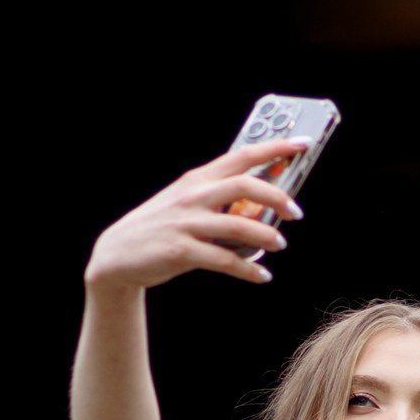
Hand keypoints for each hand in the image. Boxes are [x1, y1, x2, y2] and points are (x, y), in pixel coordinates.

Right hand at [84, 140, 306, 291]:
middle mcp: (193, 196)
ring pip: (238, 225)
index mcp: (197, 179)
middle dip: (277, 197)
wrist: (117, 255)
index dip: (275, 148)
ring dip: (266, 236)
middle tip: (295, 213)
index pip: (241, 155)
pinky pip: (224, 260)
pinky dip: (248, 270)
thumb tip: (262, 206)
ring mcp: (186, 223)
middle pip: (244, 186)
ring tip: (279, 245)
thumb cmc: (160, 227)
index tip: (303, 144)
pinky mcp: (181, 251)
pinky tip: (262, 276)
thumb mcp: (186, 202)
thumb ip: (219, 198)